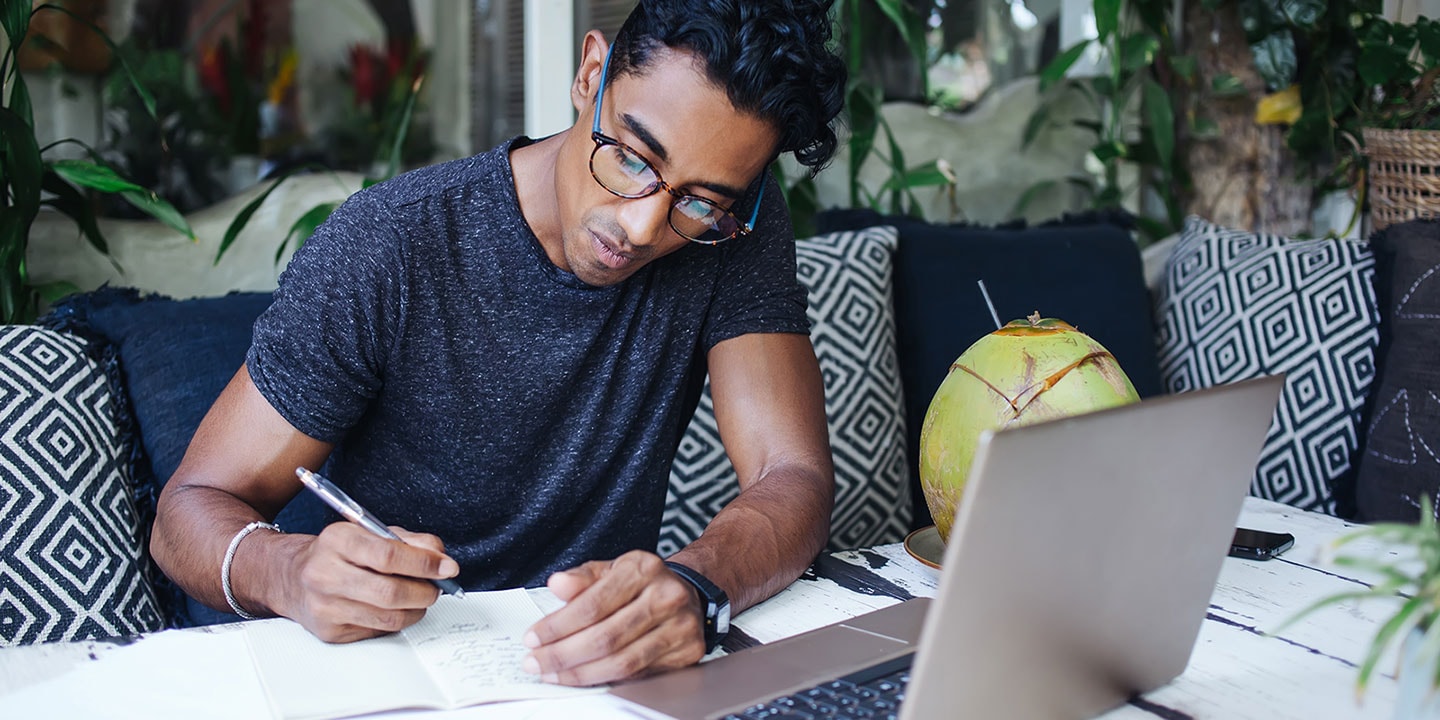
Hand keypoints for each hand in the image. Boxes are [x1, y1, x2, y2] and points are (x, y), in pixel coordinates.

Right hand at [280, 523, 460, 642]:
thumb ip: (411, 541)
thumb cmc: (340, 553)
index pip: (388, 555)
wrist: (292, 578)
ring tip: (420, 598)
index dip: (424, 563)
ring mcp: (324, 606)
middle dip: (425, 592)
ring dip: (416, 609)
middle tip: (437, 588)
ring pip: (388, 617)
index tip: (447, 568)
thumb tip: (442, 559)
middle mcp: (324, 574)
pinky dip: (396, 621)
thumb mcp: (372, 533)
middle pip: (390, 592)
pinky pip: (377, 631)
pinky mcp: (329, 631)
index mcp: (337, 540)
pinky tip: (394, 609)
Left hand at [521, 550, 705, 685]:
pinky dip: (607, 679)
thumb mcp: (610, 569)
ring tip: (553, 674)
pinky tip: (584, 677)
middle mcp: (667, 596)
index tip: (533, 638)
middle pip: (606, 637)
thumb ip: (581, 578)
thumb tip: (556, 584)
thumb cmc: (641, 583)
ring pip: (622, 662)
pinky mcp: (688, 653)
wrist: (686, 592)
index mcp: (644, 569)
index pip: (593, 604)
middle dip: (563, 655)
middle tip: (536, 663)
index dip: (558, 626)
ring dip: (580, 673)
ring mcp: (681, 627)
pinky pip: (639, 675)